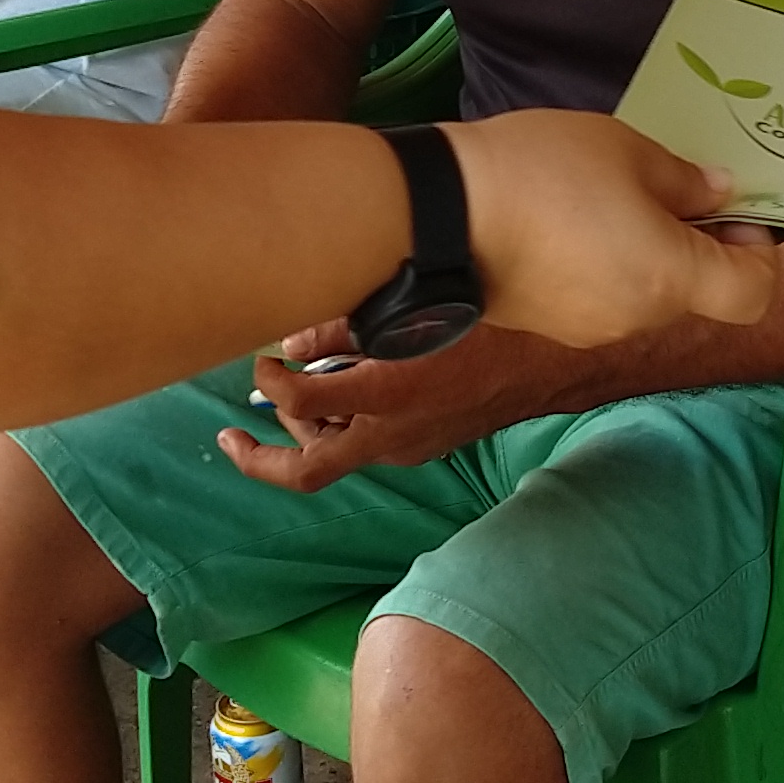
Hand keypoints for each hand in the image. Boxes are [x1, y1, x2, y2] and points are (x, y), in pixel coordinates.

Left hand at [216, 320, 594, 493]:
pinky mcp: (425, 447)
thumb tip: (295, 343)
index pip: (300, 404)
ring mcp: (409, 449)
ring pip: (337, 457)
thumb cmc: (489, 321)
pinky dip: (341, 426)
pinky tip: (340, 395)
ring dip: (303, 434)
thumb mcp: (413, 310)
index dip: (268, 381)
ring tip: (285, 400)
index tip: (263, 357)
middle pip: (306, 472)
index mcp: (386, 396)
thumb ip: (347, 328)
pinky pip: (369, 445)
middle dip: (259, 458)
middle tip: (228, 433)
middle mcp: (391, 436)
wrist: (555, 363)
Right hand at [437, 110, 776, 350]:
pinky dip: (599, 268)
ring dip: (642, 255)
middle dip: (691, 244)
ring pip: (644, 295)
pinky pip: (598, 299)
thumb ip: (685, 181)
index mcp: (671, 279)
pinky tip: (562, 224)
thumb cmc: (544, 171)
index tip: (730, 213)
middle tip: (659, 187)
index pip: (752, 294)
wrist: (438, 214)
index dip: (758, 254)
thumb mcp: (625, 150)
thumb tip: (718, 195)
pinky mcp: (549, 327)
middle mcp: (638, 317)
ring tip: (599, 199)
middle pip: (695, 293)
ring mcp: (590, 330)